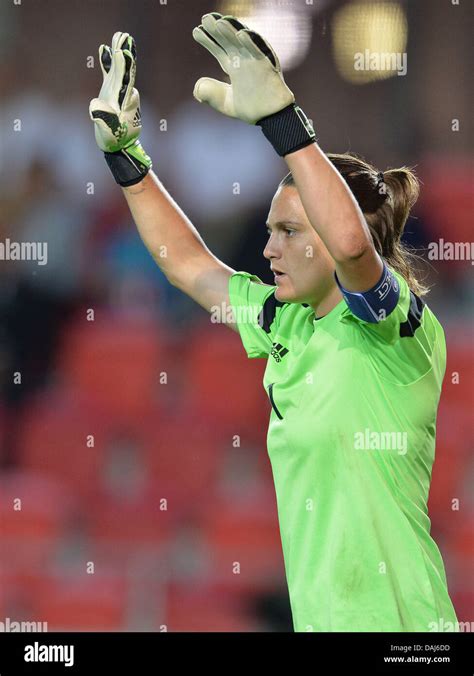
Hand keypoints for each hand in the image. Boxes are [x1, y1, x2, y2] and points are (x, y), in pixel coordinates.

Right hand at [89, 32, 151, 186]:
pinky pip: (111, 74)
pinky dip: (107, 62)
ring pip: (120, 69)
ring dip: (118, 53)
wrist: (119, 145)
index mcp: (124, 101)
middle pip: (124, 70)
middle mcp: (124, 93)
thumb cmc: (113, 139)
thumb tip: (95, 108)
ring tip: (119, 37)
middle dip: (124, 53)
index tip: (123, 52)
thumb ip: (102, 118)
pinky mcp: (112, 93)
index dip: (124, 66)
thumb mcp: (108, 131)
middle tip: (124, 36)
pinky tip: (104, 49)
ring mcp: (119, 92)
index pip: (125, 79)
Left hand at [192, 12, 294, 124]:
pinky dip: (251, 42)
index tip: (196, 31)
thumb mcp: (225, 103)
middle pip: (228, 41)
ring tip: (218, 22)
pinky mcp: (268, 66)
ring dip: (231, 31)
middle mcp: (244, 61)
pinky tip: (240, 33)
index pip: (219, 50)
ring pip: (242, 42)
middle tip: (205, 18)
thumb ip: (210, 94)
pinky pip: (259, 52)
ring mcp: (255, 62)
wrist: (271, 119)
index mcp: (235, 67)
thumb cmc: (253, 110)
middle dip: (217, 30)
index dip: (208, 40)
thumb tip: (196, 88)